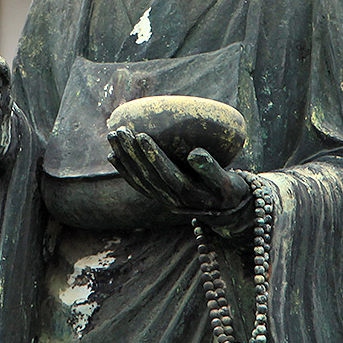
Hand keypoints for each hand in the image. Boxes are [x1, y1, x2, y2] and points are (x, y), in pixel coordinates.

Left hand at [106, 126, 250, 215]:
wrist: (226, 212)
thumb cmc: (229, 191)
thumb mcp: (228, 182)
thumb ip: (211, 169)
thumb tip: (194, 153)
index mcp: (190, 195)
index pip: (167, 174)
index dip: (153, 156)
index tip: (142, 136)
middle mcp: (173, 200)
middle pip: (148, 176)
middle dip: (132, 153)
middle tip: (120, 130)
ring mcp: (163, 199)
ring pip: (139, 180)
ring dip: (124, 159)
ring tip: (113, 137)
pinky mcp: (159, 197)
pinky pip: (138, 184)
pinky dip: (125, 171)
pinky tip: (113, 155)